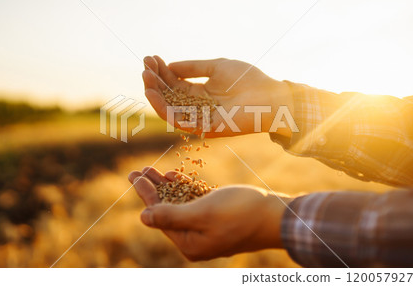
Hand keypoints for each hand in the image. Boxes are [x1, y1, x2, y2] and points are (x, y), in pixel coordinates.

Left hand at [128, 167, 290, 260]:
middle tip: (138, 170)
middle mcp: (196, 238)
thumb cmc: (241, 213)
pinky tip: (175, 175)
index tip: (134, 175)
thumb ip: (171, 216)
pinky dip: (184, 188)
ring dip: (166, 186)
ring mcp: (207, 228)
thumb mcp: (202, 213)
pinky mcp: (217, 217)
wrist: (278, 216)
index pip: (159, 215)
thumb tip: (143, 218)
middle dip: (152, 189)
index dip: (146, 194)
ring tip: (151, 169)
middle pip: (166, 209)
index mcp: (189, 243)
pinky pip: (194, 202)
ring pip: (179, 203)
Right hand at [142, 56, 293, 137]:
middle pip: (169, 95)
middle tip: (144, 65)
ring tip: (145, 76)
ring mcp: (198, 118)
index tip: (151, 57)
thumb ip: (193, 67)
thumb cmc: (248, 80)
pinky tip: (152, 93)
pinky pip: (177, 120)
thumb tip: (170, 66)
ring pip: (168, 108)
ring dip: (154, 93)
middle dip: (155, 80)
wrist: (269, 97)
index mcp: (201, 93)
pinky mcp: (202, 128)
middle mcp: (197, 107)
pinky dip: (162, 107)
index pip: (175, 83)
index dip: (162, 71)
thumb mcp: (216, 67)